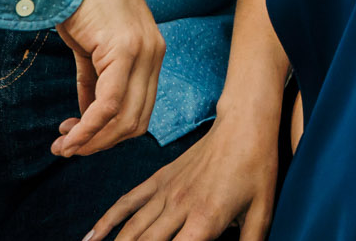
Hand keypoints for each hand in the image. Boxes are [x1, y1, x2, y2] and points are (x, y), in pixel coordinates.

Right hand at [52, 0, 165, 157]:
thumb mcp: (91, 46)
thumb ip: (95, 79)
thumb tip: (87, 115)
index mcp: (151, 52)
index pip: (141, 110)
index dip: (111, 133)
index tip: (79, 139)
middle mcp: (154, 54)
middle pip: (136, 121)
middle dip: (101, 143)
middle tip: (68, 148)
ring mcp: (144, 51)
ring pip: (124, 118)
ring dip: (92, 140)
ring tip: (63, 145)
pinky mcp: (125, 49)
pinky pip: (109, 104)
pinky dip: (88, 127)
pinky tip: (69, 135)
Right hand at [87, 111, 277, 240]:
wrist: (244, 126)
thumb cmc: (257, 168)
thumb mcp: (263, 211)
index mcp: (205, 221)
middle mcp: (180, 208)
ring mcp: (166, 192)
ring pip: (132, 229)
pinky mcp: (160, 179)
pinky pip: (128, 202)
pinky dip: (108, 220)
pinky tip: (92, 236)